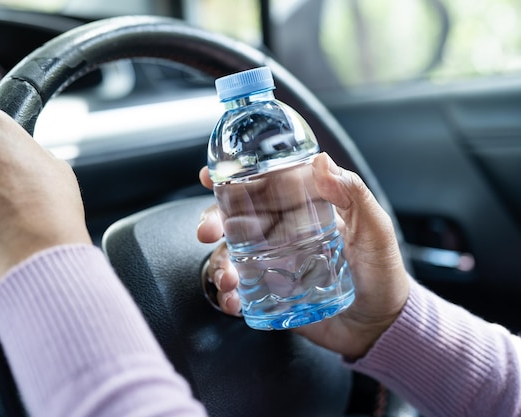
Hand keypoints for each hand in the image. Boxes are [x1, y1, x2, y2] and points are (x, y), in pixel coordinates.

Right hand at [197, 152, 410, 358]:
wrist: (381, 324)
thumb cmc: (381, 272)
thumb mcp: (374, 229)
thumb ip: (353, 195)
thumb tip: (321, 162)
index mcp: (300, 211)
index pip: (262, 187)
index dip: (232, 178)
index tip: (209, 175)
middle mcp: (280, 234)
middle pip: (234, 219)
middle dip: (212, 221)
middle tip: (207, 232)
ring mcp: (271, 264)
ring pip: (229, 255)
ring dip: (218, 263)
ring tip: (228, 280)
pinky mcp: (268, 294)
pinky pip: (238, 290)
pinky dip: (226, 295)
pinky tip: (231, 301)